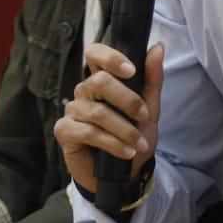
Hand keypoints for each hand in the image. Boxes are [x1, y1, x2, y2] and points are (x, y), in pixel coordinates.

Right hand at [56, 42, 164, 191]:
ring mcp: (72, 110)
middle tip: (143, 117)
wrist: (125, 174)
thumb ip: (152, 80)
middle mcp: (84, 91)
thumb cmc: (133, 138)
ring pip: (97, 112)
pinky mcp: (64, 131)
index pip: (95, 53)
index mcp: (102, 81)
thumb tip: (158, 47)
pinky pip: (87, 132)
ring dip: (124, 130)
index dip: (110, 57)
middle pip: (99, 82)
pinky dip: (112, 143)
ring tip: (139, 144)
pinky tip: (126, 153)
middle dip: (127, 100)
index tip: (131, 70)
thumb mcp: (149, 110)